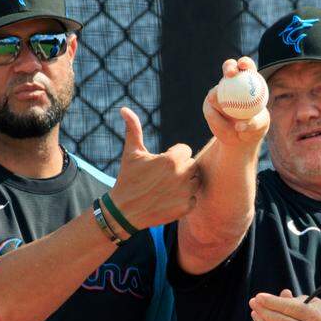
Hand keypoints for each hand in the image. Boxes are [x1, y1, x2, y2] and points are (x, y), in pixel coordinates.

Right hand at [109, 107, 198, 229]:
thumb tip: (124, 109)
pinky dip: (185, 199)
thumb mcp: (131, 153)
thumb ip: (133, 129)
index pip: (185, 151)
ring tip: (167, 187)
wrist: (124, 211)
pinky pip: (194, 198)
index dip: (173, 156)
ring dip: (186, 183)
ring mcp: (186, 192)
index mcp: (172, 159)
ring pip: (196, 181)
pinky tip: (169, 200)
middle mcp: (182, 175)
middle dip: (181, 168)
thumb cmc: (128, 179)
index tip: (160, 164)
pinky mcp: (186, 207)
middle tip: (163, 177)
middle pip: (192, 165)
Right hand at [203, 57, 270, 146]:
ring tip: (231, 126)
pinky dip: (218, 122)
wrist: (240, 137)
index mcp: (248, 81)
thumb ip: (252, 124)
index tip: (244, 65)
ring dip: (222, 108)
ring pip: (215, 93)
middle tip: (230, 74)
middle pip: (229, 68)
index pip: (247, 67)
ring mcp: (219, 92)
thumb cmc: (254, 128)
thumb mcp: (258, 126)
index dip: (245, 62)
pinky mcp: (209, 105)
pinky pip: (210, 111)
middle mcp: (232, 83)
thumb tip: (239, 125)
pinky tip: (224, 128)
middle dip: (229, 67)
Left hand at [249, 289, 320, 320]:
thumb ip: (293, 300)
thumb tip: (280, 295)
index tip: (259, 297)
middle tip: (253, 302)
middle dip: (263, 311)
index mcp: (312, 315)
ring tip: (254, 314)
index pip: (289, 308)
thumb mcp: (311, 303)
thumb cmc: (317, 315)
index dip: (271, 302)